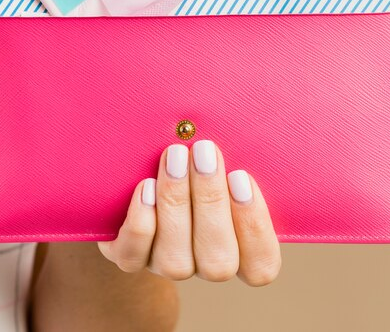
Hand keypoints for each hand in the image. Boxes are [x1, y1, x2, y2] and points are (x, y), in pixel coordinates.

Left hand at [98, 140, 281, 285]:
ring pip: (175, 259)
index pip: (261, 266)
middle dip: (211, 201)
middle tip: (204, 151)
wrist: (136, 177)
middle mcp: (204, 264)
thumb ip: (236, 157)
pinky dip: (141, 223)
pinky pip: (132, 255)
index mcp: (239, 249)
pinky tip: (145, 186)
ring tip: (174, 156)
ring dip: (175, 203)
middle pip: (218, 262)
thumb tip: (246, 123)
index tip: (241, 176)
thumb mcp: (219, 161)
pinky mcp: (128, 257)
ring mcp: (164, 264)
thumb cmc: (195, 161)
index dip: (255, 227)